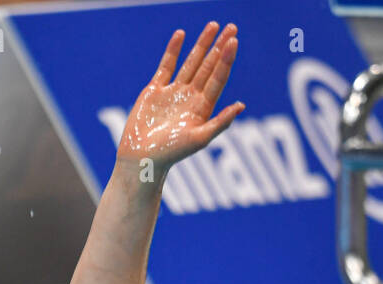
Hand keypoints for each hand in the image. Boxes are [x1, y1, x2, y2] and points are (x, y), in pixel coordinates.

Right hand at [117, 22, 244, 173]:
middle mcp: (190, 97)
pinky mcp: (155, 91)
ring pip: (191, 62)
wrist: (141, 158)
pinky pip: (166, 66)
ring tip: (213, 26)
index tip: (233, 41)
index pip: (218, 78)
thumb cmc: (171, 153)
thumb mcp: (199, 139)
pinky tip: (181, 35)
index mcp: (203, 108)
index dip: (226, 59)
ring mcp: (173, 92)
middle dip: (219, 47)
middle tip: (231, 27)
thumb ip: (220, 122)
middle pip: (209, 66)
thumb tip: (241, 105)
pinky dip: (173, 50)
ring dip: (202, 44)